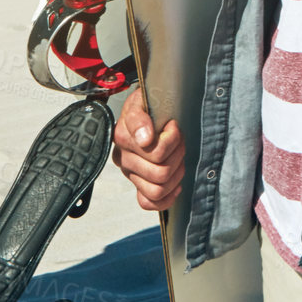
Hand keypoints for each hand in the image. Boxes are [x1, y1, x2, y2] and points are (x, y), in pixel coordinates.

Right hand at [111, 88, 185, 211]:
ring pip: (157, 189)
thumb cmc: (151, 104)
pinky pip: (148, 202)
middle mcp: (123, 157)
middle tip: (179, 140)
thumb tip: (144, 139)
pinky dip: (166, 197)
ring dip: (175, 174)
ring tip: (178, 157)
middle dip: (177, 155)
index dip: (172, 139)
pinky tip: (175, 183)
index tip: (172, 125)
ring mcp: (130, 173)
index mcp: (123, 136)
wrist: (152, 108)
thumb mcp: (144, 99)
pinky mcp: (138, 185)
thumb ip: (140, 117)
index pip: (155, 151)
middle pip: (160, 172)